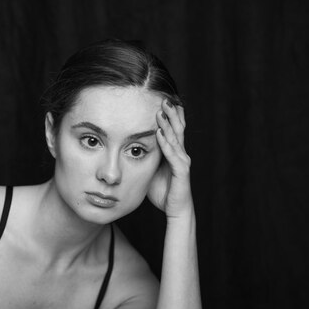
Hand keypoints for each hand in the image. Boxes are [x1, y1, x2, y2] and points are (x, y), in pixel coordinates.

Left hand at [147, 100, 192, 217]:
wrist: (175, 209)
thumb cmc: (162, 190)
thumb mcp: (149, 170)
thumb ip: (143, 158)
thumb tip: (126, 149)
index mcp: (174, 152)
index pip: (173, 129)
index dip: (169, 116)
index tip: (162, 101)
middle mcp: (180, 154)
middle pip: (177, 129)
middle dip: (170, 113)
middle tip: (163, 98)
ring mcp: (182, 161)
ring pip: (175, 138)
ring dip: (167, 124)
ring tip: (160, 111)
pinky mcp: (181, 171)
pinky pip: (173, 154)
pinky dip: (166, 143)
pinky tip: (160, 133)